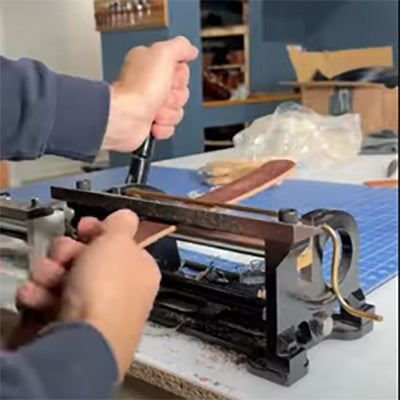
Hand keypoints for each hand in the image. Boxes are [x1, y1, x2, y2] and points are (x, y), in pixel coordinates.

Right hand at [16, 210, 160, 378]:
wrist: (84, 341)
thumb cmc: (107, 287)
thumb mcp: (119, 242)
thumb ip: (123, 223)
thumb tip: (127, 216)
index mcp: (139, 269)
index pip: (119, 243)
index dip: (99, 232)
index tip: (84, 227)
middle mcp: (121, 290)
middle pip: (88, 259)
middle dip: (68, 253)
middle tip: (63, 257)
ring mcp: (96, 309)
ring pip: (65, 277)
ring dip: (50, 273)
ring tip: (47, 280)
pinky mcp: (71, 327)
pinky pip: (52, 301)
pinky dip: (41, 296)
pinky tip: (37, 298)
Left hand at [102, 36, 197, 151]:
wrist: (126, 117)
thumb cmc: (139, 88)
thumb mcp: (163, 54)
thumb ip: (180, 47)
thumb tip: (190, 49)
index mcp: (152, 63)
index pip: (181, 70)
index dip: (180, 77)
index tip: (171, 76)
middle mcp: (150, 83)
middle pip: (182, 92)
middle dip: (175, 97)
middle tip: (162, 94)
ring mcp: (150, 104)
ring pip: (177, 111)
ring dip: (169, 113)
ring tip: (155, 109)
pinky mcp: (150, 122)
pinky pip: (169, 126)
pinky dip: (163, 126)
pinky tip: (153, 121)